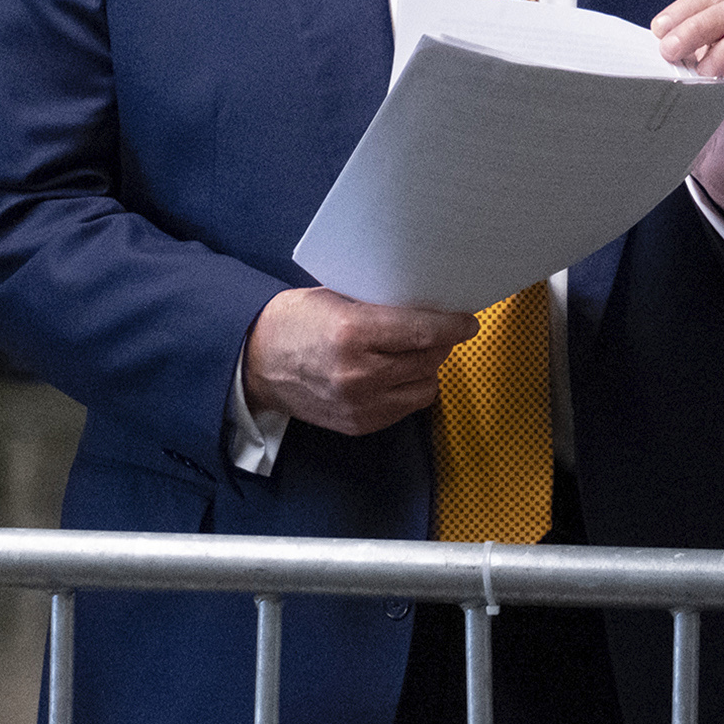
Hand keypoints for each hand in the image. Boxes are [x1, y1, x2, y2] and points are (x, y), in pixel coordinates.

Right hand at [241, 287, 483, 438]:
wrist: (255, 362)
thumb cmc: (296, 321)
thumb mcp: (338, 298)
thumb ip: (382, 305)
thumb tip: (430, 305)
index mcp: (352, 333)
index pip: (421, 331)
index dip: (452, 326)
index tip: (468, 321)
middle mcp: (358, 374)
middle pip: (427, 359)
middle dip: (441, 342)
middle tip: (442, 328)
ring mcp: (359, 405)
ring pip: (424, 386)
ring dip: (428, 367)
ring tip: (417, 351)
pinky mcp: (359, 424)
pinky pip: (407, 406)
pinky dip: (411, 388)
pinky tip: (399, 372)